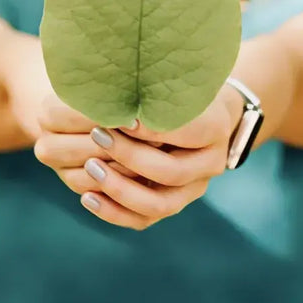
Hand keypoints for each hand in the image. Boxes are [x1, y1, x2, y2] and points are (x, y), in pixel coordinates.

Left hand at [34, 87, 239, 230]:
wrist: (201, 111)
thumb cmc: (179, 88)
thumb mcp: (171, 82)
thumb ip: (150, 93)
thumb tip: (111, 97)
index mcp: (214, 129)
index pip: (183, 133)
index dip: (149, 128)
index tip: (119, 115)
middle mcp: (209, 164)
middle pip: (169, 171)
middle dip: (129, 155)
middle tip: (97, 134)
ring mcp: (193, 189)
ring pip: (157, 204)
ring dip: (119, 188)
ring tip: (90, 168)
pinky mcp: (172, 203)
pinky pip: (143, 220)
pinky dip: (114, 211)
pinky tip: (87, 196)